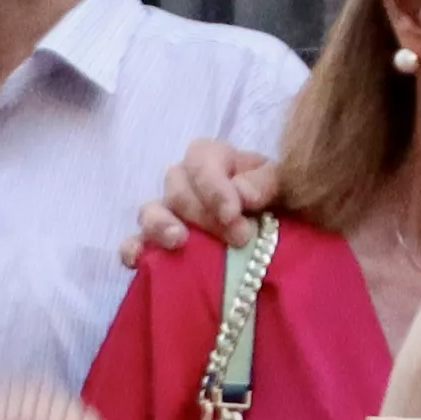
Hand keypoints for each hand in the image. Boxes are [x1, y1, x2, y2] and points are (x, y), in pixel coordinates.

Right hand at [127, 137, 287, 265]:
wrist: (285, 237)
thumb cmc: (281, 203)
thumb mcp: (286, 184)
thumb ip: (267, 182)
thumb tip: (240, 194)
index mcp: (216, 158)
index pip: (201, 160)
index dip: (214, 186)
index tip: (234, 212)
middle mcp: (187, 181)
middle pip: (178, 188)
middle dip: (205, 214)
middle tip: (239, 238)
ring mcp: (170, 213)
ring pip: (150, 210)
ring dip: (162, 225)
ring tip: (179, 242)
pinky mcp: (160, 244)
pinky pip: (137, 242)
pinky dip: (134, 249)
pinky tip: (137, 261)